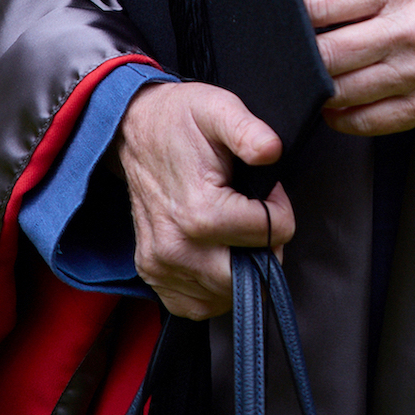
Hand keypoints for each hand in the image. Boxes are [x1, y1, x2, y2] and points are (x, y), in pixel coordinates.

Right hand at [115, 79, 293, 318]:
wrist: (134, 130)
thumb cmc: (181, 120)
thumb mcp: (217, 108)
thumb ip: (247, 130)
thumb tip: (271, 151)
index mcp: (199, 211)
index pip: (272, 234)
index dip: (280, 208)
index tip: (263, 190)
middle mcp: (176, 247)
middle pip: (251, 276)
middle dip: (263, 246)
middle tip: (251, 213)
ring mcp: (161, 265)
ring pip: (226, 295)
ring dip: (240, 268)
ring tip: (231, 229)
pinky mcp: (153, 274)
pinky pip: (198, 305)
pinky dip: (214, 288)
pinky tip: (216, 253)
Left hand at [299, 0, 414, 135]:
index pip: (321, 3)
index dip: (293, 12)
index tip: (291, 15)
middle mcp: (404, 30)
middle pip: (325, 53)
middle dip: (300, 54)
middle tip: (296, 50)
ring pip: (340, 91)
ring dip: (318, 87)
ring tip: (314, 76)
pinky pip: (366, 121)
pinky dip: (341, 118)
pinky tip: (337, 103)